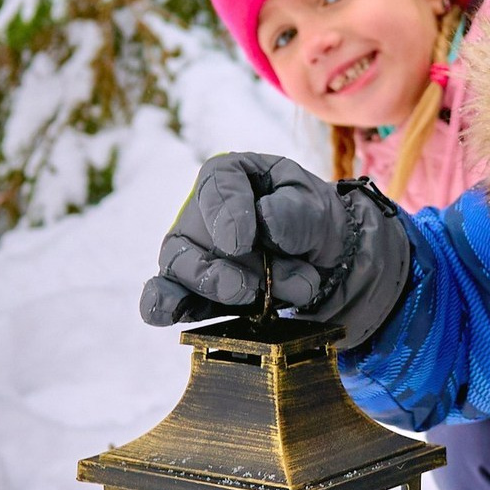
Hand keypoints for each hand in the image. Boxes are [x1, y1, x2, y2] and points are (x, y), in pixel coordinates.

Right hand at [140, 153, 410, 344]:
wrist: (323, 259)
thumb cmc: (310, 219)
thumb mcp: (315, 205)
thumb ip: (295, 211)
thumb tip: (267, 221)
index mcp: (232, 175)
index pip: (217, 184)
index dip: (225, 213)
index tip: (241, 242)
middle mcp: (201, 213)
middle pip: (188, 235)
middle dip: (217, 269)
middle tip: (251, 287)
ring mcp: (192, 252)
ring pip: (177, 270)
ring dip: (213, 291)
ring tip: (252, 299)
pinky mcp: (192, 288)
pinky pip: (166, 297)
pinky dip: (166, 306)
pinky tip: (172, 314)